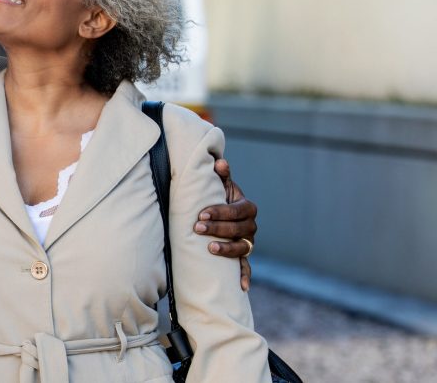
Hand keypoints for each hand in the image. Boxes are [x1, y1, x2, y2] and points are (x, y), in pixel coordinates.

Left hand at [195, 158, 257, 290]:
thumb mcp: (222, 186)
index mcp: (248, 208)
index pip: (237, 211)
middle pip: (238, 229)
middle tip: (197, 227)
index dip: (220, 212)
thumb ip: (222, 176)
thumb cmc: (220, 198)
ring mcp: (248, 242)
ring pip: (242, 248)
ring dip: (228, 249)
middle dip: (218, 228)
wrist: (225, 214)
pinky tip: (242, 287)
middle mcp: (251, 226)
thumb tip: (219, 162)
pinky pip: (246, 267)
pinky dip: (245, 276)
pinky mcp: (243, 256)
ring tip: (210, 248)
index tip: (202, 214)